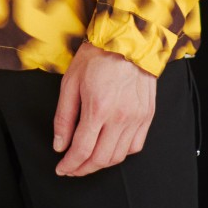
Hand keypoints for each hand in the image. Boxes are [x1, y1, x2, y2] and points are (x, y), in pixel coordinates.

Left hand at [52, 40, 156, 175]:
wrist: (127, 38)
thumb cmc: (98, 56)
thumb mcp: (71, 81)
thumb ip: (64, 116)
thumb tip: (59, 144)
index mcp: (98, 108)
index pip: (82, 149)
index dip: (70, 164)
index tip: (62, 168)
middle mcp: (120, 117)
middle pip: (101, 158)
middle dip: (83, 168)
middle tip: (73, 168)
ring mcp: (136, 118)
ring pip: (119, 156)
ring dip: (102, 164)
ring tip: (89, 160)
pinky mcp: (147, 116)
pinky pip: (135, 146)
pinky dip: (121, 153)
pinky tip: (110, 148)